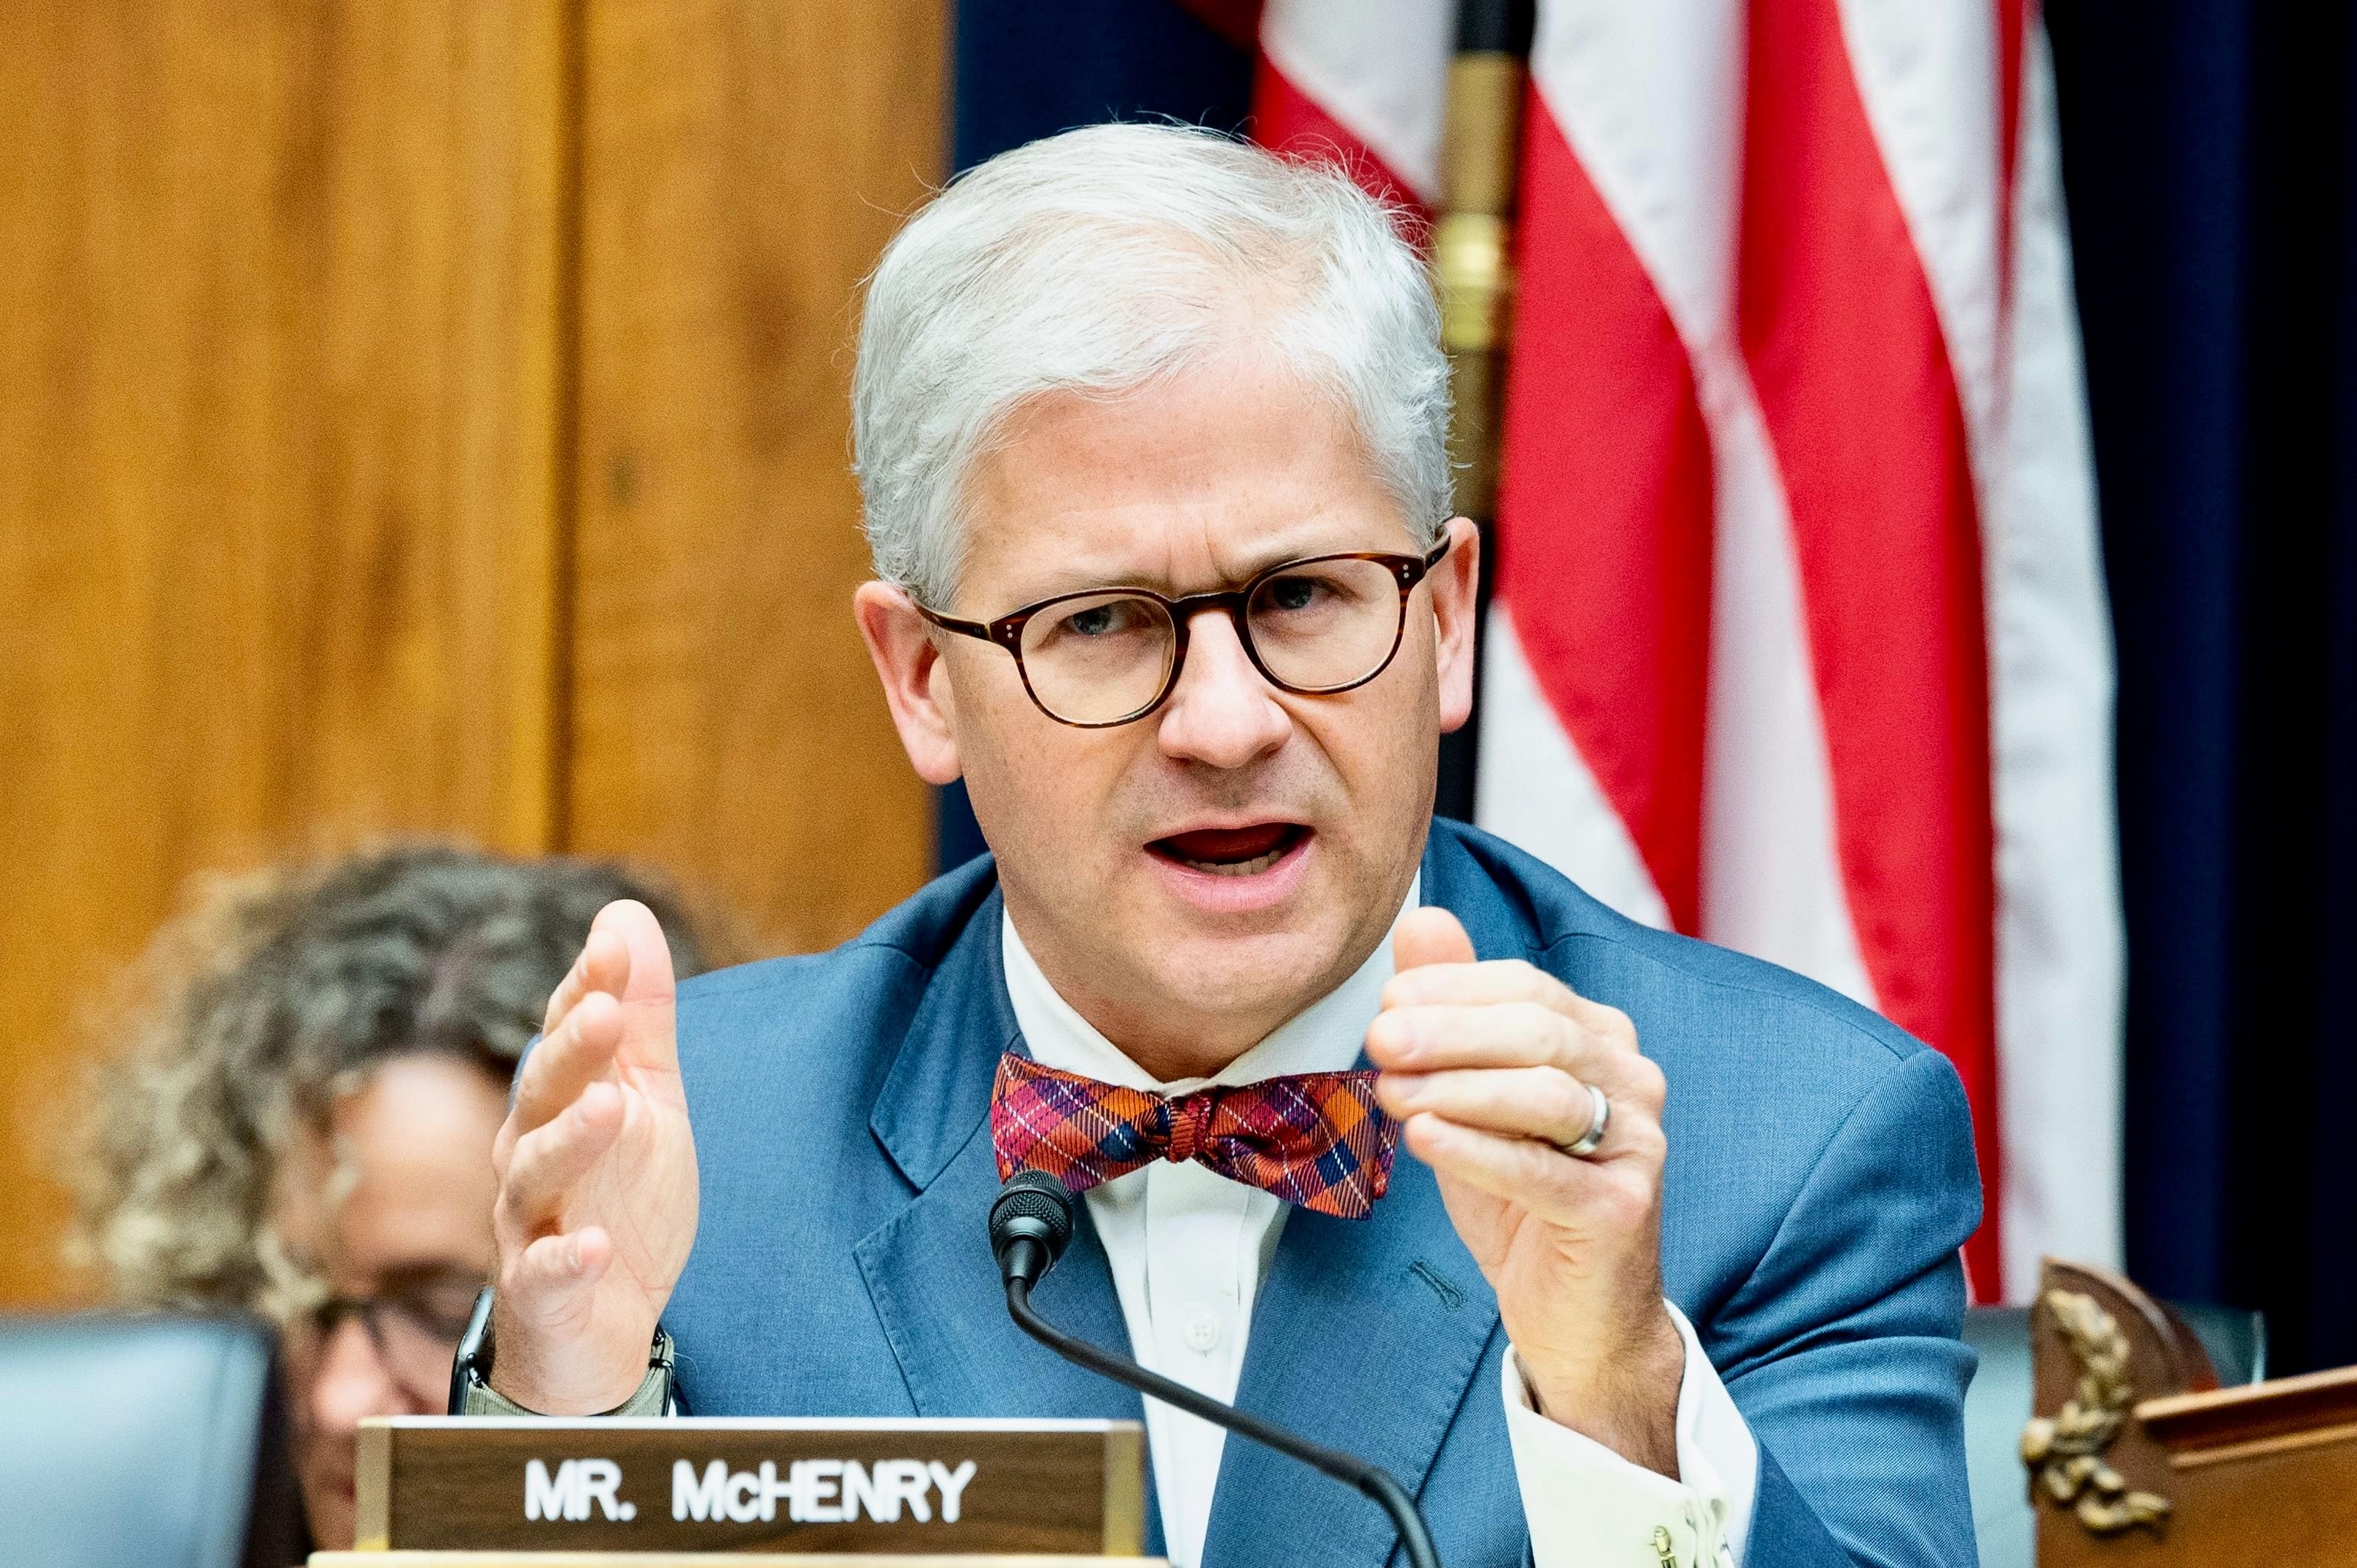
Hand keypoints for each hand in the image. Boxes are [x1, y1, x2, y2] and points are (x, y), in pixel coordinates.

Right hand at [488, 900, 699, 1413]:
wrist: (598, 1328)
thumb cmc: (618, 1200)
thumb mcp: (644, 1101)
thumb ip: (639, 1019)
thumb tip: (623, 915)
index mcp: (557, 1106)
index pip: (566, 1038)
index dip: (587, 992)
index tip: (614, 945)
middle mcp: (530, 1157)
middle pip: (542, 1096)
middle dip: (571, 1050)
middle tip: (607, 1009)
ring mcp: (529, 1227)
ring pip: (535, 1176)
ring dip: (570, 1142)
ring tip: (610, 1109)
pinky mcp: (543, 1295)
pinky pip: (547, 1275)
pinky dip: (569, 1259)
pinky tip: (598, 1246)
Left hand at [1367, 908, 1684, 1474]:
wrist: (1572, 1313)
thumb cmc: (1519, 1197)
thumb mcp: (1470, 1097)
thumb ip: (1453, 1010)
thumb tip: (1422, 920)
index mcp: (1600, 1039)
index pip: (1527, 988)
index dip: (1453, 988)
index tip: (1385, 1001)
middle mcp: (1632, 1081)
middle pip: (1539, 1032)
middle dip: (1450, 1029)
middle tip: (1379, 1038)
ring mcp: (1637, 1145)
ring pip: (1546, 1095)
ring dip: (1458, 1087)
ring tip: (1391, 1091)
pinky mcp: (1622, 1210)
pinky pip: (1545, 1171)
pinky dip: (1478, 1150)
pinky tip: (1422, 1139)